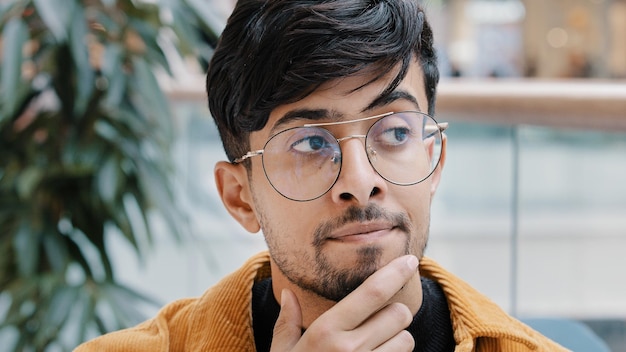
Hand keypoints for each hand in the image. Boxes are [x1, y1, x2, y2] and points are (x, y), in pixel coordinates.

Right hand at [270, 255, 418, 350]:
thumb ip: (286, 322)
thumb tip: (288, 294)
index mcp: (326, 332)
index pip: (372, 293)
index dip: (395, 273)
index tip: (409, 260)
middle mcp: (350, 349)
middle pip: (398, 315)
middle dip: (395, 313)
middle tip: (380, 320)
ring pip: (406, 341)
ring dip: (398, 339)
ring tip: (376, 346)